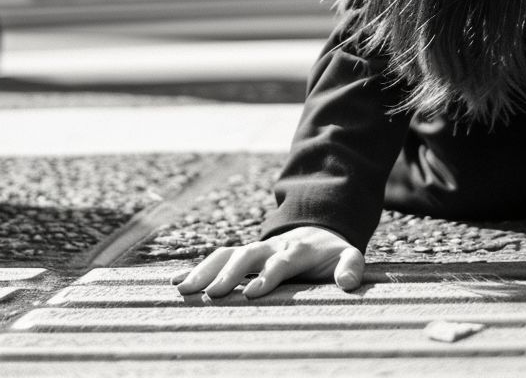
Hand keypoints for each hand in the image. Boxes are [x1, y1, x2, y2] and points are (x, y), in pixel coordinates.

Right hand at [171, 226, 363, 299]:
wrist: (316, 230)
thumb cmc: (332, 253)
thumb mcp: (349, 256)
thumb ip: (351, 267)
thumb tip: (348, 284)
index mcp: (297, 249)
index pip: (280, 263)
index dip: (268, 276)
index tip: (254, 293)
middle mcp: (271, 247)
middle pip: (246, 257)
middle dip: (229, 275)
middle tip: (212, 294)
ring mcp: (253, 249)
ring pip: (225, 256)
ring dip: (204, 271)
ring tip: (184, 290)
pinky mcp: (240, 255)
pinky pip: (215, 259)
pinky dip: (195, 269)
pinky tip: (174, 282)